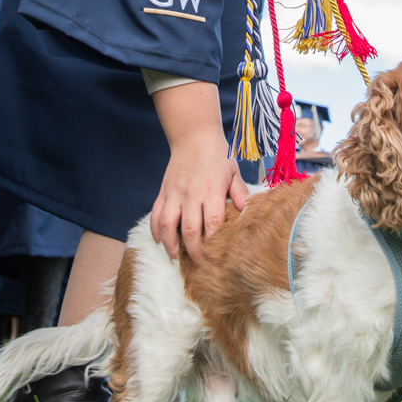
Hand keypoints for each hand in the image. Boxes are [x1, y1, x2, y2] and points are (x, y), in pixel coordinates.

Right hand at [149, 81, 247, 263]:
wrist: (193, 136)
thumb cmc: (217, 155)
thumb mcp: (234, 172)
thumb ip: (239, 193)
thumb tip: (246, 212)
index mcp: (211, 191)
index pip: (211, 223)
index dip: (212, 242)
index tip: (216, 256)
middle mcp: (191, 195)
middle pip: (189, 230)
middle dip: (193, 251)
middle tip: (198, 265)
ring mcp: (175, 194)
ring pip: (167, 225)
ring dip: (170, 244)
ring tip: (175, 257)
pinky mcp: (163, 191)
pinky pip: (155, 214)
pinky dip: (155, 230)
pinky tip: (160, 241)